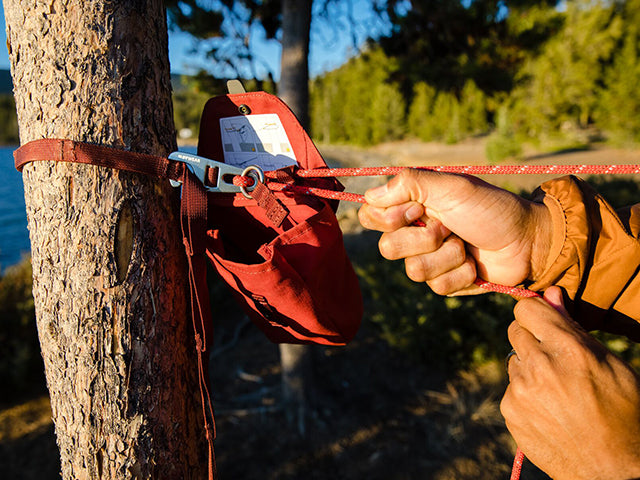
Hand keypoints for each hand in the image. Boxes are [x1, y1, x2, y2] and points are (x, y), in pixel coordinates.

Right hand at [357, 169, 550, 294]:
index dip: (389, 218)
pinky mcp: (445, 282)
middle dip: (424, 239)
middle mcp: (414, 233)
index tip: (418, 210)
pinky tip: (475, 263)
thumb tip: (369, 195)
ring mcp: (429, 259)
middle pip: (387, 248)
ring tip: (466, 245)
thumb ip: (410, 184)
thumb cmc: (491, 207)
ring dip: (447, 256)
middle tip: (449, 227)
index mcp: (411, 206)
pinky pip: (437, 287)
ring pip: (413, 271)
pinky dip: (461, 273)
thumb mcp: (452, 187)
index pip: (371, 215)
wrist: (528, 240)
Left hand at [502, 286, 639, 479]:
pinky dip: (525, 395)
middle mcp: (539, 366)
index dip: (535, 314)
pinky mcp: (510, 411)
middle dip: (532, 339)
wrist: (615, 470)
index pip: (526, 309)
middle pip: (515, 331)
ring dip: (528, 368)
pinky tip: (549, 410)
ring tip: (557, 390)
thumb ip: (573, 326)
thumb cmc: (623, 412)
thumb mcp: (610, 364)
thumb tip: (550, 293)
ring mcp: (521, 390)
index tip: (543, 322)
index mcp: (568, 349)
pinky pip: (511, 389)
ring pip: (513, 361)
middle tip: (555, 359)